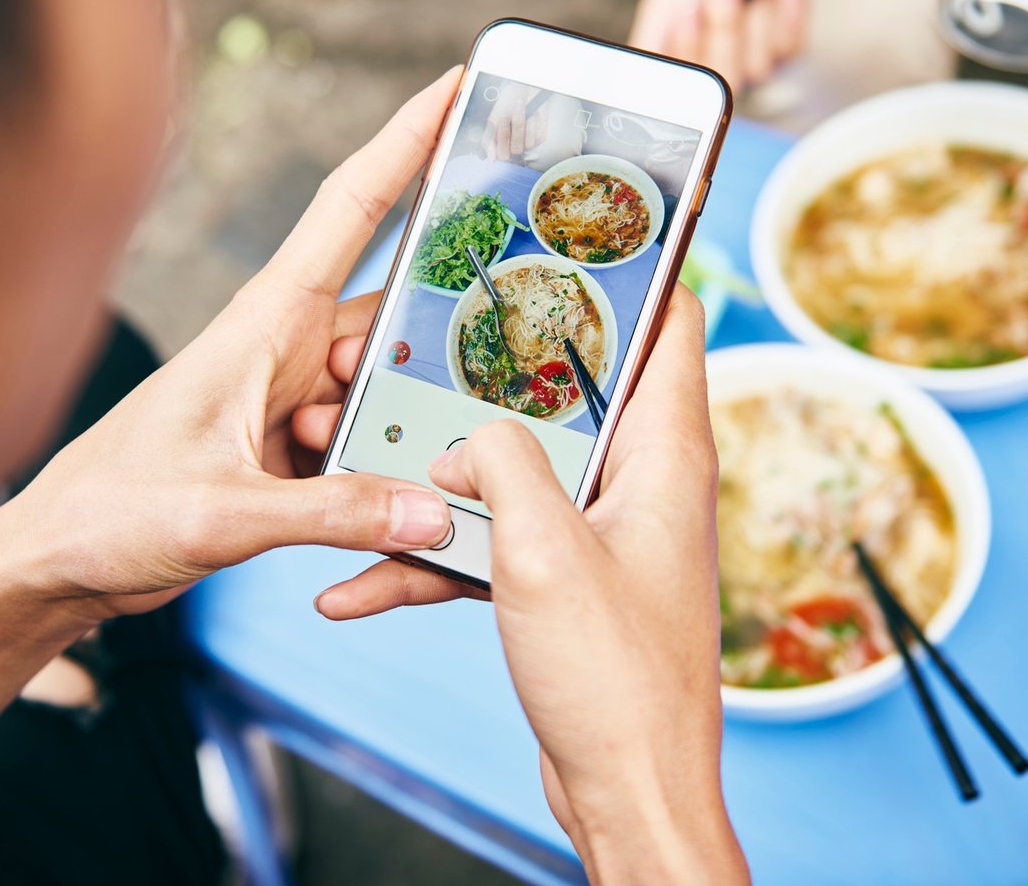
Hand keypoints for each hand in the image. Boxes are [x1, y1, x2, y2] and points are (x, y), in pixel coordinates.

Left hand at [0, 68, 462, 626]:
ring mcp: (290, 398)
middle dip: (445, 327)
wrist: (56, 565)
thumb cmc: (108, 512)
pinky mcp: (291, 449)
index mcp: (263, 322)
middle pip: (395, 313)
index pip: (352, 208)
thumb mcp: (223, 513)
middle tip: (510, 338)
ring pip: (388, 386)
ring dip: (409, 422)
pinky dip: (386, 470)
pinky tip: (402, 507)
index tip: (459, 83)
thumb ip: (333, 512)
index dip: (407, 138)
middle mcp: (284, 347)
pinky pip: (367, 443)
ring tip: (437, 465)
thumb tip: (432, 511)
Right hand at [310, 290, 748, 883]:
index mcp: (664, 453)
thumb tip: (466, 437)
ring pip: (514, 470)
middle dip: (493, 368)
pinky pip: (490, 546)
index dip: (631, 269)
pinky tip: (355, 587)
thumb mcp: (544, 551)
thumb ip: (503, 463)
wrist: (625, 794)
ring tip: (362, 464)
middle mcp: (638, 481)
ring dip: (442, 476)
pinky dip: (431, 562)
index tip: (564, 233)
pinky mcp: (560, 581)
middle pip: (569, 389)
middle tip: (421, 337)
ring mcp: (597, 532)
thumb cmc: (616, 679)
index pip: (671, 322)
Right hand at [480, 83, 551, 161]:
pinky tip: (532, 111)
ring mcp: (528, 142)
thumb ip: (488, 140)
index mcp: (502, 145)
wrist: (523, 90)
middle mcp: (515, 146)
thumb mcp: (493, 120)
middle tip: (512, 112)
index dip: (503, 138)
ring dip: (524, 122)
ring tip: (521, 107)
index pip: (502, 155)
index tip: (502, 118)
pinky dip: (534, 121)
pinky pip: (539, 136)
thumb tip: (491, 159)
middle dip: (514, 130)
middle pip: (516, 150)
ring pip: (528, 144)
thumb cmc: (507, 104)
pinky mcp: (541, 137)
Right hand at [631, 0, 807, 92]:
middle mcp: (718, 68)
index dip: (690, 49)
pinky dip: (777, 3)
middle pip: (725, 77)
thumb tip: (637, 78)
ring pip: (757, 63)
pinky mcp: (790, 44)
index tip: (686, 12)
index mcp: (684, 62)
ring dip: (750, 10)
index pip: (688, 84)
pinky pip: (786, 41)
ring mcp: (756, 60)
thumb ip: (649, 42)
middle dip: (723, 25)